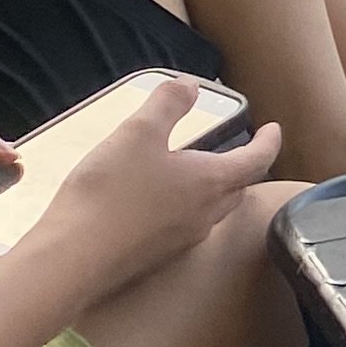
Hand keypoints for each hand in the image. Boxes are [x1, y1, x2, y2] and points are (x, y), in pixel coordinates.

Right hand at [41, 79, 281, 297]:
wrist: (71, 261)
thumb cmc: (110, 192)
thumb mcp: (137, 133)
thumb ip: (167, 105)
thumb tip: (190, 85)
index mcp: (211, 183)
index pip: (257, 160)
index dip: (269, 141)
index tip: (273, 129)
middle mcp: (205, 216)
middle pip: (238, 188)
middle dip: (244, 167)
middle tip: (240, 150)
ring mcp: (181, 242)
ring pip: (212, 210)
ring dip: (215, 189)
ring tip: (200, 172)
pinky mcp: (155, 258)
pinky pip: (184, 227)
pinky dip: (186, 207)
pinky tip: (160, 202)